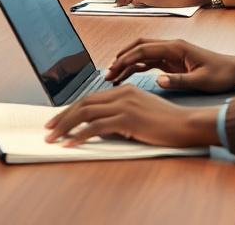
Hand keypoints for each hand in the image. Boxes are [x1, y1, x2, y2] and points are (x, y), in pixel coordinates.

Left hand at [43, 86, 217, 147]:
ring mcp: (124, 105)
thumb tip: (100, 128)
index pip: (90, 97)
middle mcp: (121, 93)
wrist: (186, 125)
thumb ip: (120, 116)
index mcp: (124, 90)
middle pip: (84, 103)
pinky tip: (71, 143)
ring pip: (86, 113)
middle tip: (48, 129)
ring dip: (66, 126)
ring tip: (54, 138)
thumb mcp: (140, 114)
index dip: (71, 109)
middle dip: (63, 116)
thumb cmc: (167, 123)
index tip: (58, 120)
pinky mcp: (127, 119)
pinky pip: (97, 127)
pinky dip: (81, 135)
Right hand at [105, 38, 234, 91]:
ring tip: (113, 76)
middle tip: (108, 72)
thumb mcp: (202, 81)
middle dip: (122, 58)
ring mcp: (170, 53)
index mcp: (176, 47)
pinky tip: (127, 76)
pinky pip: (149, 61)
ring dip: (127, 63)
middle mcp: (171, 47)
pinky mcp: (172, 61)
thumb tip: (159, 81)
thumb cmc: (221, 74)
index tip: (114, 68)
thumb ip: (180, 81)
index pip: (145, 49)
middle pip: (139, 47)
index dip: (127, 58)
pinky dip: (136, 67)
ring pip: (142, 54)